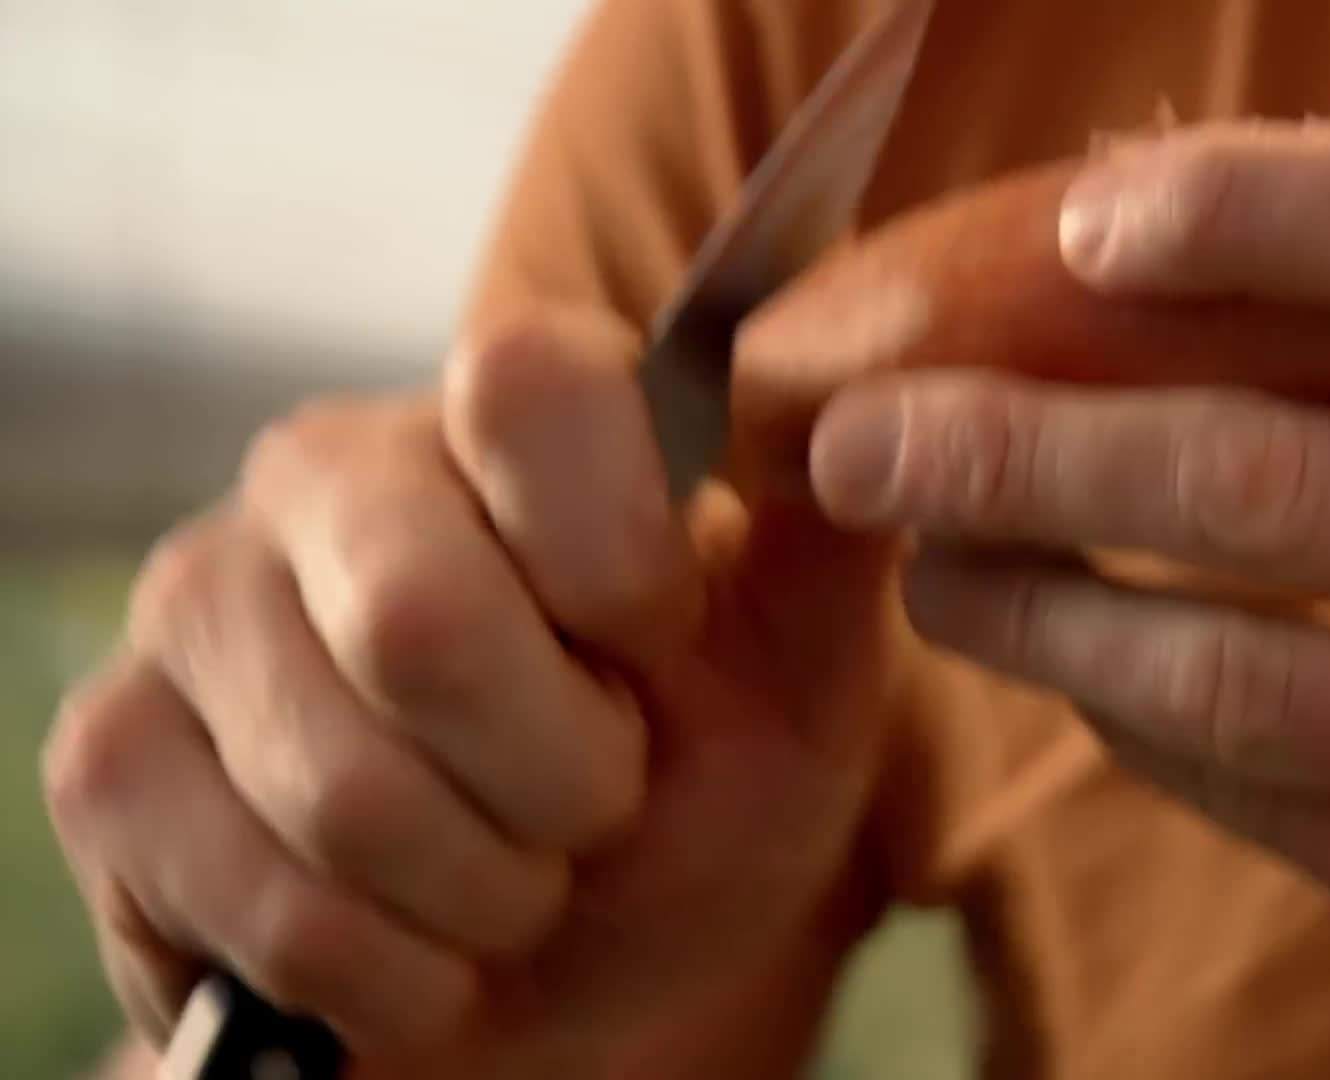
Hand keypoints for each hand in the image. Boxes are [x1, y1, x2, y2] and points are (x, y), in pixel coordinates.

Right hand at [42, 308, 907, 1075]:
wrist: (578, 966)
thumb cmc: (698, 796)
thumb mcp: (803, 676)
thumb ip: (827, 534)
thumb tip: (845, 404)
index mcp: (502, 418)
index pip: (530, 383)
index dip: (617, 559)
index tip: (660, 647)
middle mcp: (324, 474)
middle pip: (424, 621)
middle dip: (562, 778)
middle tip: (593, 800)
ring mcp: (195, 609)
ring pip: (341, 792)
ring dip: (487, 892)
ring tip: (511, 873)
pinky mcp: (112, 758)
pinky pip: (263, 906)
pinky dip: (391, 975)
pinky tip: (416, 941)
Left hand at [806, 123, 1329, 1078]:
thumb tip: (1277, 179)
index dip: (1245, 208)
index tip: (1086, 222)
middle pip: (1268, 490)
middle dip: (1024, 454)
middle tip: (873, 435)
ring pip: (1238, 684)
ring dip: (1042, 614)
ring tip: (932, 560)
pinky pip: (1283, 814)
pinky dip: (1146, 733)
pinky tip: (1073, 675)